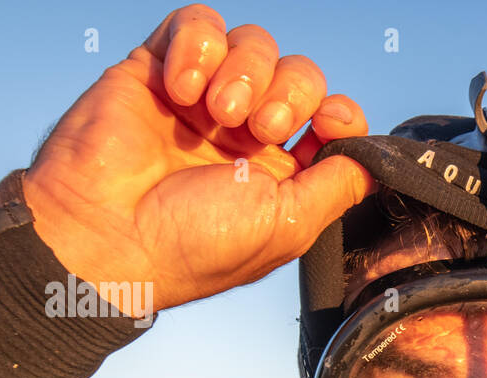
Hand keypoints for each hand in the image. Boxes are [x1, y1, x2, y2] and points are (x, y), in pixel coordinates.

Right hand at [22, 4, 374, 315]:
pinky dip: (200, 45)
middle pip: (301, 74)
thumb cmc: (194, 244)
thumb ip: (340, 185)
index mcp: (280, 172)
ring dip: (247, 72)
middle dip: (292, 92)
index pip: (332, 117)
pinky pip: (198, 23)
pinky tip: (184, 88)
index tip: (326, 128)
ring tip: (218, 113)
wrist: (107, 236)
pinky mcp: (157, 68)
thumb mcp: (290, 224)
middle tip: (261, 128)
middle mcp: (244, 133)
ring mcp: (201, 98)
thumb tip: (379, 160)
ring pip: (254, 44)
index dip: (339, 114)